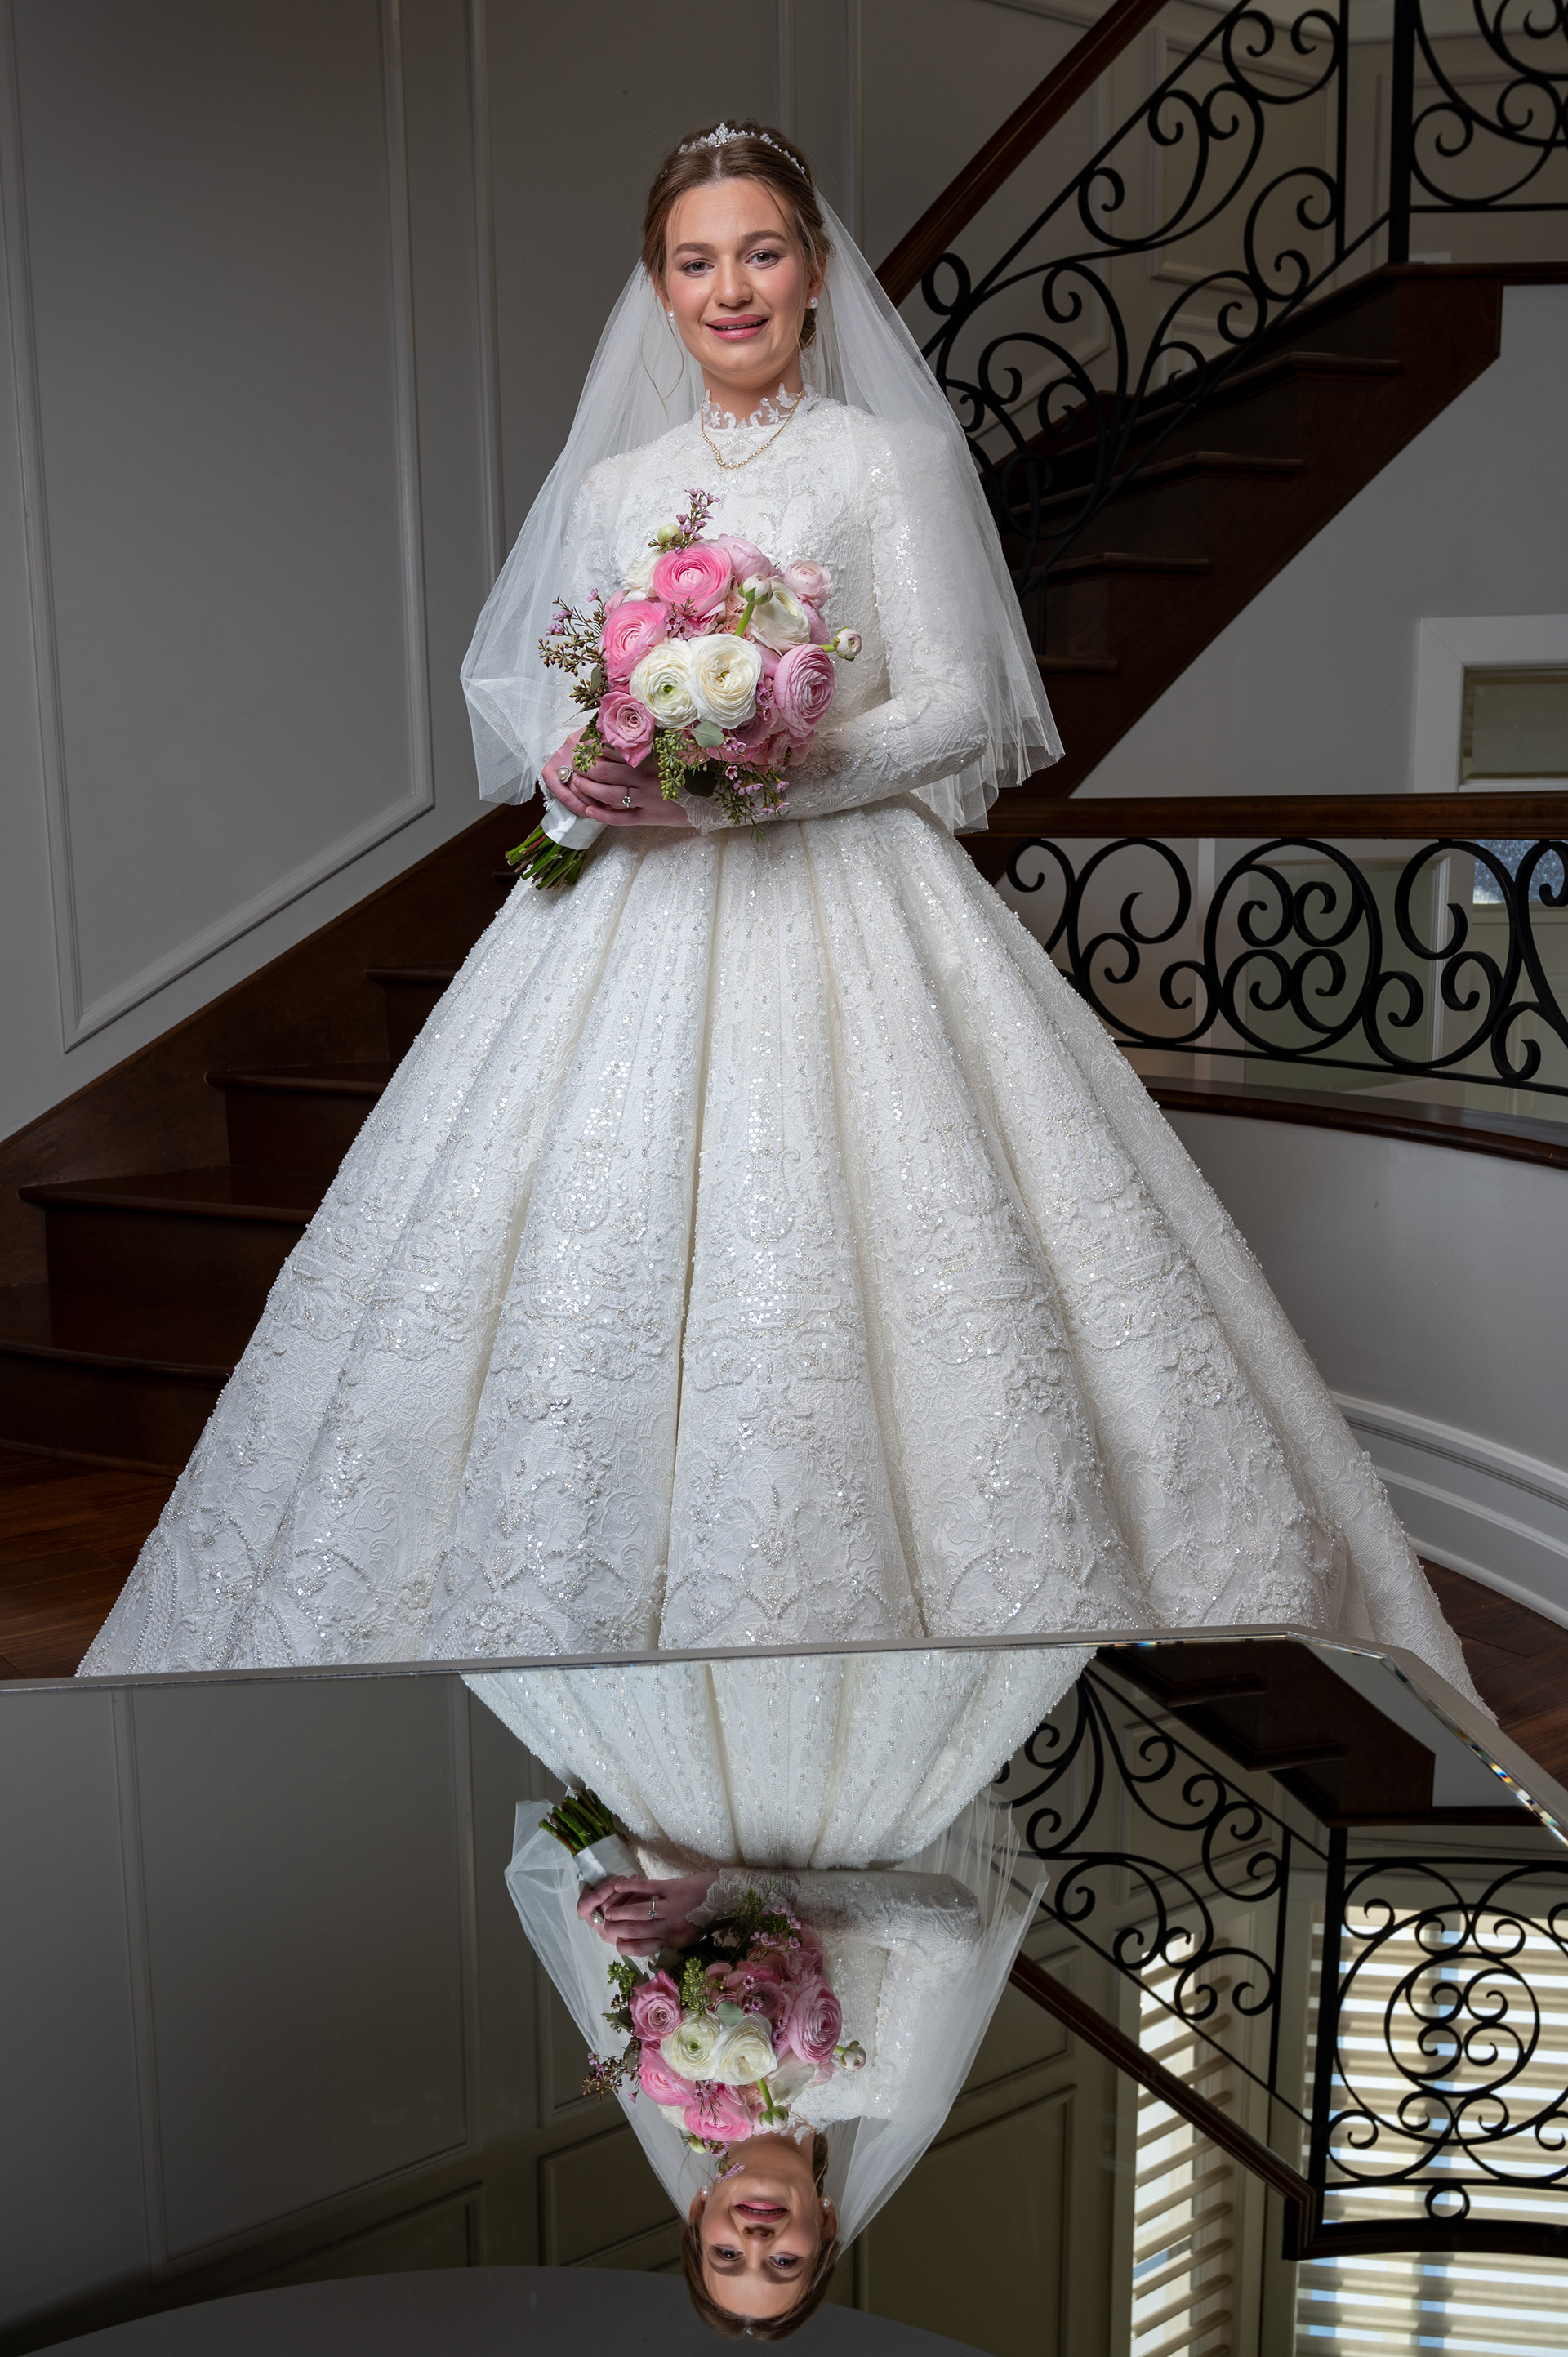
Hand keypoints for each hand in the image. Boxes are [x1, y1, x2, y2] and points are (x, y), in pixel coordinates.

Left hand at [543, 732, 691, 829]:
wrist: (717, 800)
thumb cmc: (698, 773)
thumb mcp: (681, 750)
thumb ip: (660, 740)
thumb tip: (638, 726)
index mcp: (654, 759)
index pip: (619, 750)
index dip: (598, 746)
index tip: (584, 742)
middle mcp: (648, 779)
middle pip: (609, 772)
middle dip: (588, 767)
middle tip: (574, 763)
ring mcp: (648, 800)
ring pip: (611, 795)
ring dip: (590, 789)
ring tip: (577, 783)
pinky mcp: (650, 818)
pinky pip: (622, 818)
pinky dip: (604, 815)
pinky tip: (589, 811)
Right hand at [578, 1872, 716, 1955]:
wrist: (726, 1893)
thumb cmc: (705, 1914)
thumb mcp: (688, 1935)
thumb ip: (668, 1939)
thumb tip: (643, 1943)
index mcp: (676, 1941)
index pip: (644, 1949)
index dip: (625, 1946)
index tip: (615, 1942)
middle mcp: (673, 1927)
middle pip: (637, 1931)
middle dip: (617, 1930)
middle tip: (604, 1927)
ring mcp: (673, 1906)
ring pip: (639, 1913)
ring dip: (620, 1912)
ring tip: (607, 1912)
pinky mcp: (674, 1887)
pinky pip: (647, 1888)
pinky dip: (630, 1887)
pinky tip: (617, 1887)